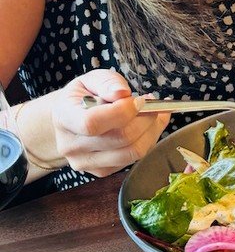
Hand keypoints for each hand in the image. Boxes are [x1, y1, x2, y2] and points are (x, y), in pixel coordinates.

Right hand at [43, 69, 169, 177]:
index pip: (92, 122)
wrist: (70, 119)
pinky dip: (148, 141)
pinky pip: (133, 159)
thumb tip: (122, 93)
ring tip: (154, 114)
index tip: (139, 100)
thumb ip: (107, 82)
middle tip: (152, 104)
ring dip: (151, 131)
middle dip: (145, 119)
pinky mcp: (100, 171)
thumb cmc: (83, 96)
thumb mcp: (91, 80)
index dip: (122, 112)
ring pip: (132, 152)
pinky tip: (147, 127)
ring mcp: (85, 162)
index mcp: (64, 117)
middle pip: (120, 138)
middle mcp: (71, 145)